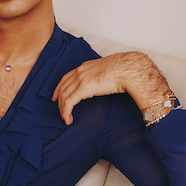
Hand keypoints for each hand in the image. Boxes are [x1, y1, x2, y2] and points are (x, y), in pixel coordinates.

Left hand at [52, 52, 170, 124]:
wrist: (128, 69)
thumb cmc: (123, 70)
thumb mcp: (107, 71)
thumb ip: (101, 76)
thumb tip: (104, 83)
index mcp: (85, 67)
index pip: (66, 77)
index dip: (59, 87)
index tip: (56, 95)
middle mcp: (80, 71)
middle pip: (62, 87)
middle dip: (59, 99)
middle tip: (59, 109)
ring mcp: (80, 79)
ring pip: (64, 96)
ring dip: (63, 108)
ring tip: (65, 118)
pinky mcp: (83, 88)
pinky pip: (69, 102)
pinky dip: (66, 111)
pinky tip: (68, 118)